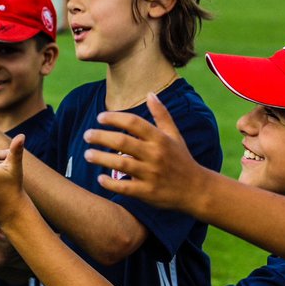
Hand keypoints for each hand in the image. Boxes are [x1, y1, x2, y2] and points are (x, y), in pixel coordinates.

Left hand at [82, 93, 208, 210]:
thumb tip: (150, 93)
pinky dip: (111, 183)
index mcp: (160, 139)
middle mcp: (155, 155)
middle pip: (123, 141)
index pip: (134, 122)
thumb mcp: (175, 135)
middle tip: (86, 135)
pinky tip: (99, 178)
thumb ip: (161, 114)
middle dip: (101, 137)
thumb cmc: (182, 159)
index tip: (99, 118)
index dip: (115, 118)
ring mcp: (152, 174)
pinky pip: (125, 187)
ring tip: (87, 154)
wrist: (197, 190)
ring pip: (121, 163)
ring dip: (101, 158)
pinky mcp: (148, 192)